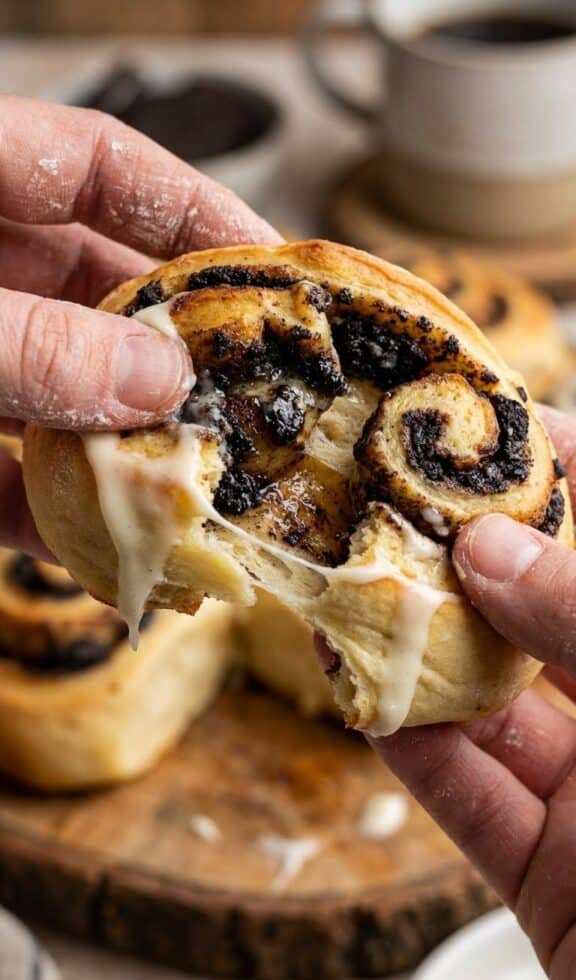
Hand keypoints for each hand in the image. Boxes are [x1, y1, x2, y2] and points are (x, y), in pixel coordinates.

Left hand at [0, 95, 280, 558]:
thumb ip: (32, 346)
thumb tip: (157, 382)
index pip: (101, 168)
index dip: (196, 209)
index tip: (276, 266)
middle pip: (98, 293)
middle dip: (177, 349)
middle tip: (256, 394)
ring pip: (63, 395)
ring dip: (127, 445)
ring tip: (203, 484)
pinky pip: (4, 479)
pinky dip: (50, 517)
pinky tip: (103, 549)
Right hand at [372, 405, 575, 979]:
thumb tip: (489, 551)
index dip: (559, 466)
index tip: (477, 420)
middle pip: (546, 611)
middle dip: (463, 556)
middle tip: (380, 499)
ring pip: (496, 700)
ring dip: (420, 649)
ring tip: (348, 586)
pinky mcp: (552, 874)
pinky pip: (470, 797)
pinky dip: (412, 746)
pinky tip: (365, 694)